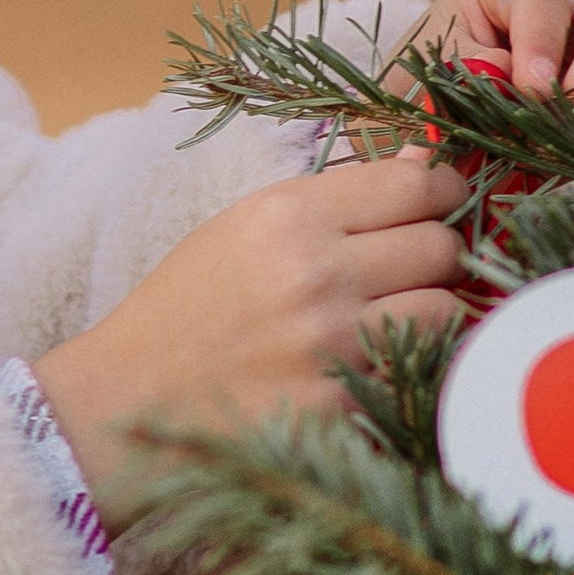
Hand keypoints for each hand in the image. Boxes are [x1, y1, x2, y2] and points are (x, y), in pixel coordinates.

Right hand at [35, 148, 471, 515]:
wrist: (127, 400)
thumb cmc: (187, 308)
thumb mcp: (244, 228)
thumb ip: (338, 200)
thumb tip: (431, 165)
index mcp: (288, 215)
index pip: (416, 184)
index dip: (446, 192)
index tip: (443, 203)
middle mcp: (316, 274)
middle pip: (442, 248)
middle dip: (437, 256)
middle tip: (411, 269)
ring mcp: (331, 347)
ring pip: (444, 313)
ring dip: (429, 315)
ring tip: (389, 320)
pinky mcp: (339, 409)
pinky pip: (418, 376)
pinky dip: (406, 370)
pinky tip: (370, 365)